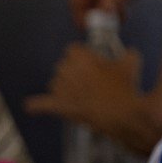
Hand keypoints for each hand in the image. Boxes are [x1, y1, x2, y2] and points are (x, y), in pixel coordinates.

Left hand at [25, 44, 140, 128]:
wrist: (120, 113)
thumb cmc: (124, 87)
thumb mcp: (131, 63)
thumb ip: (128, 54)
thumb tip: (130, 53)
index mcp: (80, 56)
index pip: (73, 49)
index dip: (83, 56)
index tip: (92, 62)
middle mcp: (65, 69)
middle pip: (64, 66)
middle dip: (75, 72)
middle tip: (92, 82)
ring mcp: (60, 88)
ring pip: (56, 83)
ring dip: (65, 87)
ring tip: (83, 96)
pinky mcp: (59, 105)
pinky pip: (43, 104)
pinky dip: (37, 106)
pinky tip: (30, 106)